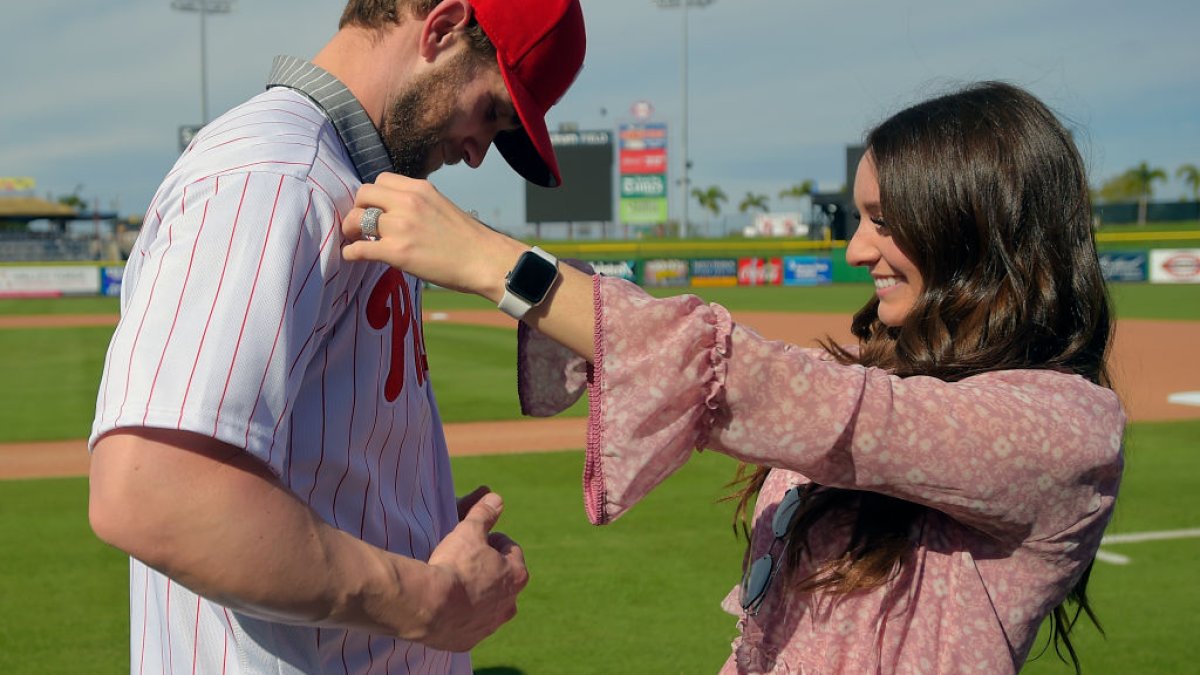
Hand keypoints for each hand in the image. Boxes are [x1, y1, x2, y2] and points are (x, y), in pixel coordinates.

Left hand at [342, 173, 524, 302]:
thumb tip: (396, 213)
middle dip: (358, 208)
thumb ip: (418, 204)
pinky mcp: (396, 252)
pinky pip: (359, 249)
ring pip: (356, 219)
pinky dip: (350, 253)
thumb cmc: (469, 239)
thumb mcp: (442, 206)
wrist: (485, 260)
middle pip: (364, 194)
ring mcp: (400, 227)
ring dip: (351, 230)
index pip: (381, 180)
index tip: (375, 209)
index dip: (374, 195)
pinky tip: (353, 257)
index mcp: (420, 188)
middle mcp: (407, 202)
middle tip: (360, 224)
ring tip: (356, 241)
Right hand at [419, 489, 528, 651]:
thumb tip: (496, 498)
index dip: (492, 540)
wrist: (430, 606)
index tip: (477, 538)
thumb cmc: (454, 565)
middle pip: (503, 579)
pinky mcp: (470, 639)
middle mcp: (509, 603)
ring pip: (489, 605)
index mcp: (516, 574)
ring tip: (457, 583)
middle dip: (488, 568)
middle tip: (466, 560)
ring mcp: (490, 624)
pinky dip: (462, 615)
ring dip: (477, 594)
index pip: (510, 549)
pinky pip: (469, 624)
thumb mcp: (469, 532)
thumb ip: (484, 514)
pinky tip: (447, 606)